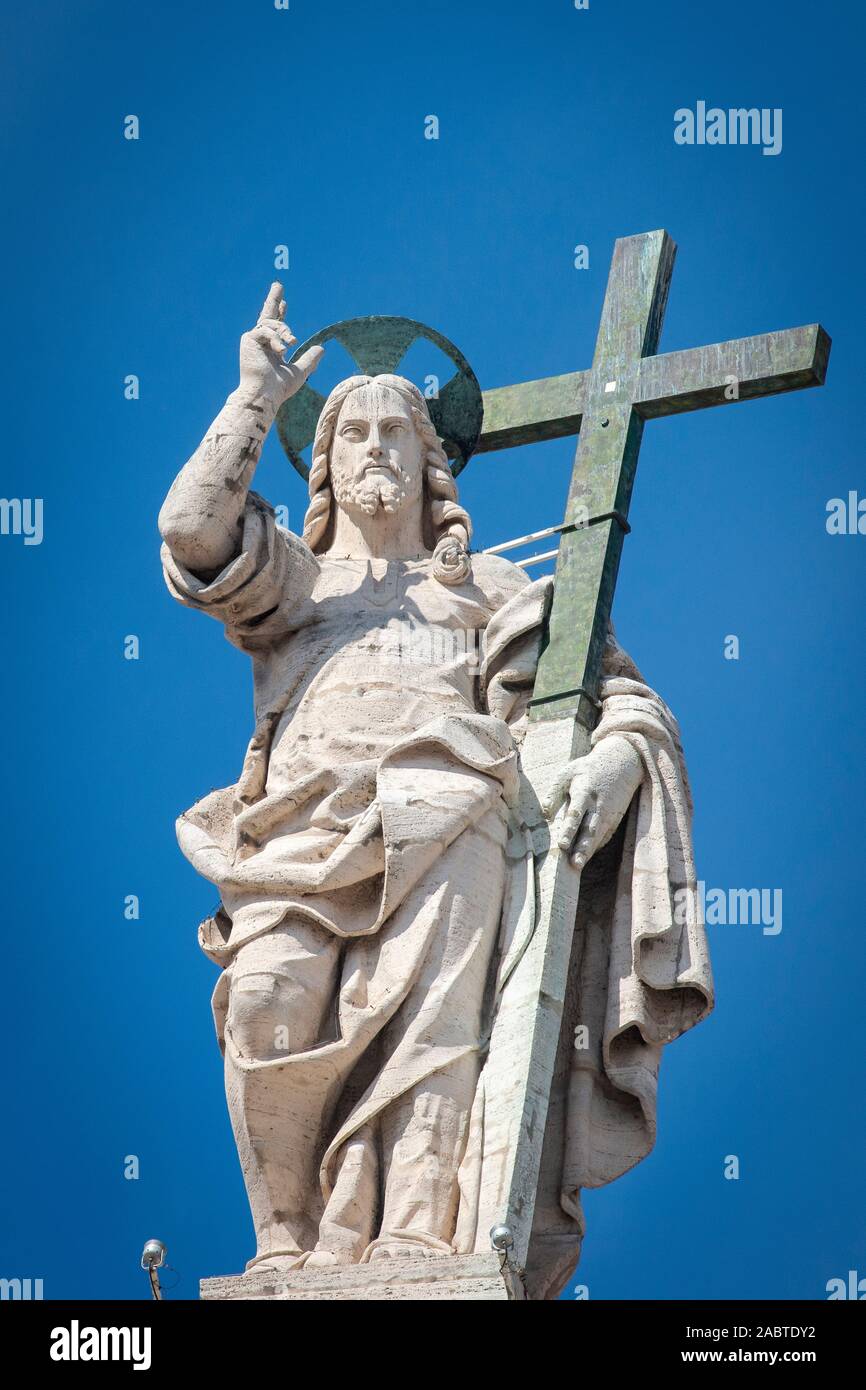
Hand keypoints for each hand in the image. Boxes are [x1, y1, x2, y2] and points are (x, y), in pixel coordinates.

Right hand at [238, 282, 324, 408]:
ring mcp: (253, 340)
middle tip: (278, 285)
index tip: (284, 302)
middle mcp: (260, 342)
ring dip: (285, 331)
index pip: (276, 327)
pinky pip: (266, 330)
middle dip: (273, 299)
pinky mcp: (248, 339)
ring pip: (272, 323)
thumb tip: (322, 348)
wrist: (265, 394)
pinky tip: (280, 351)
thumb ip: (309, 360)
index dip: (280, 313)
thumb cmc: (279, 387)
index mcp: (271, 348)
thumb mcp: (299, 372)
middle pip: (267, 315)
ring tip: (292, 342)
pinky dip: (276, 339)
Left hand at [542, 736, 642, 869]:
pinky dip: (595, 846)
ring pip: (598, 835)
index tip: (562, 844)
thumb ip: (554, 793)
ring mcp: (608, 813)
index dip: (569, 830)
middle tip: (574, 864)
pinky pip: (604, 835)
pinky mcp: (614, 819)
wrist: (621, 763)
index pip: (576, 814)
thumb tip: (544, 814)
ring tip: (578, 865)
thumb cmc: (588, 770)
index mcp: (584, 792)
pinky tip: (585, 857)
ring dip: (588, 851)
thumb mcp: (568, 773)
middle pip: (589, 829)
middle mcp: (598, 805)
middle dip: (582, 847)